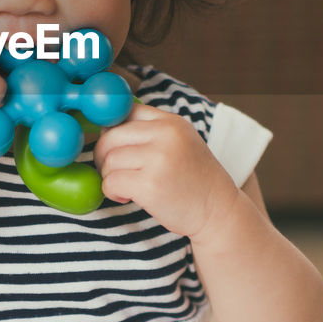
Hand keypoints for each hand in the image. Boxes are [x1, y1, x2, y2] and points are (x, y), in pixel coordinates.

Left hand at [93, 104, 237, 238]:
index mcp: (171, 122)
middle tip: (112, 171)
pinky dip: (112, 192)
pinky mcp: (150, 185)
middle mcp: (166, 135)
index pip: (126, 111)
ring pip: (109, 160)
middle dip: (104, 155)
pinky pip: (111, 182)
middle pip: (111, 136)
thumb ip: (151, 132)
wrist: (218, 210)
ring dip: (110, 177)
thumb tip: (106, 128)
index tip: (114, 148)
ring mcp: (158, 159)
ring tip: (126, 187)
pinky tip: (127, 197)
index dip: (112, 130)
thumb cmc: (194, 179)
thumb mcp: (180, 142)